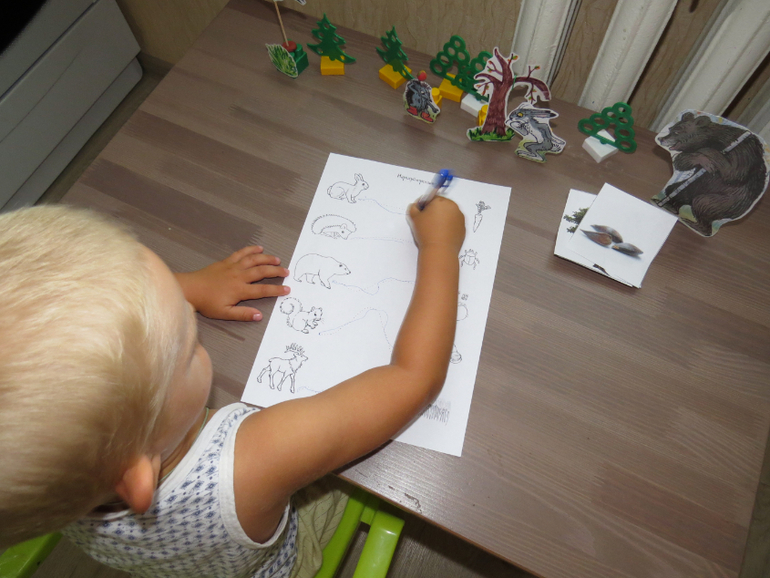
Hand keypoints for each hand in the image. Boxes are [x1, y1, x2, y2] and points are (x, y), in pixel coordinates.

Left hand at [175, 246, 289, 321]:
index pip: (262, 290)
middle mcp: (239, 276)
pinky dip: (251, 249)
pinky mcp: (226, 261)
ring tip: (277, 259)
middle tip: (286, 272)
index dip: (276, 290)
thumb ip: (242, 314)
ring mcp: (233, 267)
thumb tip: (259, 315)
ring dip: (266, 258)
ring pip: (253, 260)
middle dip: (276, 271)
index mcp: (240, 290)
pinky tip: (259, 248)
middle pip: (261, 271)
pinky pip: (241, 253)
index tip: (287, 289)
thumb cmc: (207, 303)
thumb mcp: (224, 313)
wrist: (191, 289)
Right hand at [408, 197, 464, 253]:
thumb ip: (413, 207)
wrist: (439, 251)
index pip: (432, 197)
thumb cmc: (426, 233)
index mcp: (441, 201)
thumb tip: (416, 206)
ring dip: (442, 218)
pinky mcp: (463, 228)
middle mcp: (453, 207)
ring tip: (434, 229)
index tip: (421, 213)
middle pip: (442, 205)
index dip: (425, 205)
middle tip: (427, 222)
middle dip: (435, 210)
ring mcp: (460, 218)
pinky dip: (449, 226)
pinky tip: (441, 234)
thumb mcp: (414, 218)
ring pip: (449, 214)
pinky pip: (454, 223)